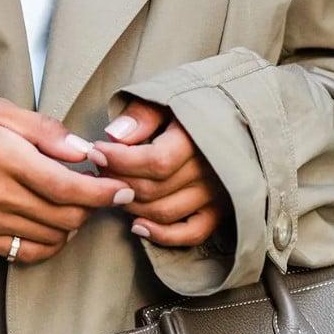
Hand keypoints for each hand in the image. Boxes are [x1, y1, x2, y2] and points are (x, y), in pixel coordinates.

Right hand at [0, 98, 133, 262]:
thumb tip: (84, 151)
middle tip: (97, 192)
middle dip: (91, 208)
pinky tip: (52, 228)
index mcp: (7, 160)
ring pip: (50, 238)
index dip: (103, 193)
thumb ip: (46, 131)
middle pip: (65, 217)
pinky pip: (25, 253)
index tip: (123, 190)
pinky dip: (48, 245)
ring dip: (72, 226)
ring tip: (72, 207)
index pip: (69, 188)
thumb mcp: (2, 112)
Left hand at [91, 100, 229, 246]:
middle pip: (153, 189)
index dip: (120, 160)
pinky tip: (137, 226)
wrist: (237, 118)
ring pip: (163, 212)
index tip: (96, 151)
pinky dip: (162, 235)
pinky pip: (190, 234)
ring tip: (113, 188)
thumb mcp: (169, 98)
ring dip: (131, 205)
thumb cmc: (196, 106)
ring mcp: (216, 195)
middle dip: (118, 180)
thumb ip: (143, 114)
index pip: (156, 161)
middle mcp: (210, 171)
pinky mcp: (218, 212)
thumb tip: (115, 135)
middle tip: (100, 168)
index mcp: (199, 140)